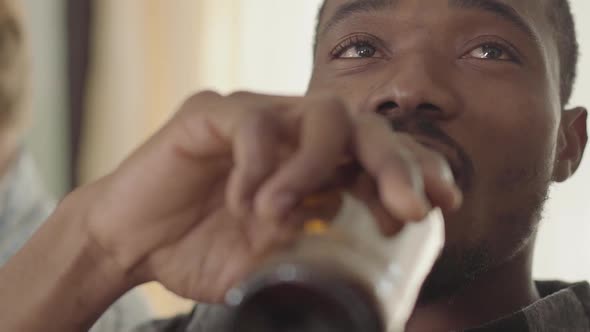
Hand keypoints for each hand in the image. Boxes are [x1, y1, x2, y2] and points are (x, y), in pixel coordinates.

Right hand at [82, 91, 461, 302]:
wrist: (131, 242)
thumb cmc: (205, 251)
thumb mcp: (269, 266)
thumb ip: (310, 259)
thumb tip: (362, 272)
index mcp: (317, 166)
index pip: (381, 154)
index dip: (417, 171)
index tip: (442, 204)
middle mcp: (293, 134)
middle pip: (363, 124)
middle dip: (394, 163)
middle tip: (407, 208)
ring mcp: (255, 117)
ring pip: (316, 113)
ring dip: (314, 167)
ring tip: (285, 215)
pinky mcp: (211, 113)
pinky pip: (248, 123)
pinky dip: (257, 165)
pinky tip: (243, 202)